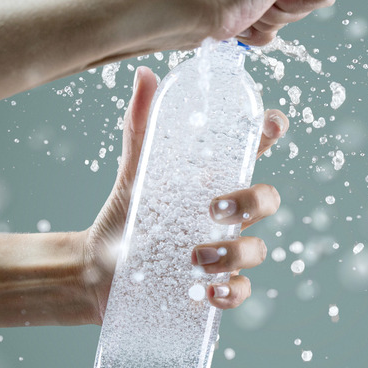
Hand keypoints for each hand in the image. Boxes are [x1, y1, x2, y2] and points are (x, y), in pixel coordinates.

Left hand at [81, 66, 287, 322]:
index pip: (253, 153)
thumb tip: (145, 75)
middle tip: (213, 208)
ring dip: (233, 252)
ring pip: (256, 249)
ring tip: (194, 257)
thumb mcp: (133, 171)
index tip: (271, 125)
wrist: (95, 270)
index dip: (270, 136)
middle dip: (252, 201)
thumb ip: (141, 127)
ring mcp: (224, 253)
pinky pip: (241, 291)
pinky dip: (231, 292)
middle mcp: (226, 216)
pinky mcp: (213, 288)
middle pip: (266, 201)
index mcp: (213, 181)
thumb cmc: (124, 216)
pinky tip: (209, 291)